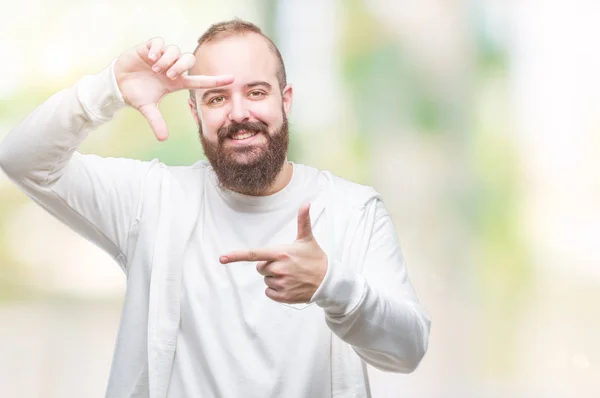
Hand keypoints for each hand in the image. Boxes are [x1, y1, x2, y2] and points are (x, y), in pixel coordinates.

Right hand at [113, 37, 233, 140]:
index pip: (199, 80)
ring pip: (175, 49)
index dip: (215, 80)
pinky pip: (159, 42)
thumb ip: (156, 121)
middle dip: (181, 66)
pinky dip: (156, 49)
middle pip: (188, 59)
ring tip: (155, 68)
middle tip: (169, 76)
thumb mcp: (146, 108)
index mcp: (175, 82)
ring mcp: (161, 57)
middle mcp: (171, 67)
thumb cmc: (135, 94)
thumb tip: (163, 139)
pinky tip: (149, 58)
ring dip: (167, 59)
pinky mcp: (148, 48)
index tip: (232, 79)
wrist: (117, 83)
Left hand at [220, 203, 327, 303]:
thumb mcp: (307, 239)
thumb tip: (306, 203)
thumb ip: (303, 221)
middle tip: (287, 264)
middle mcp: (279, 268)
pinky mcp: (283, 296)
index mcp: (281, 253)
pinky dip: (276, 290)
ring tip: (291, 275)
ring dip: (275, 278)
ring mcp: (281, 283)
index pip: (254, 254)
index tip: (222, 258)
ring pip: (266, 280)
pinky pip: (269, 292)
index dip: (236, 256)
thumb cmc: (315, 258)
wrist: (328, 281)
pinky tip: (290, 285)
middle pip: (261, 268)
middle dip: (270, 266)